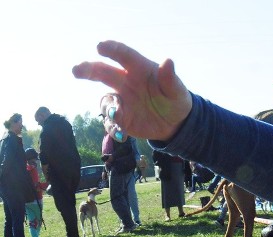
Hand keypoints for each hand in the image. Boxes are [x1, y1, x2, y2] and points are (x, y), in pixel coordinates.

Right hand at [72, 41, 192, 141]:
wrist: (175, 123)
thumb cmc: (175, 99)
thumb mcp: (177, 91)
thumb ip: (170, 78)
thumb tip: (168, 61)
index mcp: (139, 69)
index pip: (123, 55)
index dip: (111, 50)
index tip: (100, 47)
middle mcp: (125, 82)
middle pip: (102, 72)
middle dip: (88, 69)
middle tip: (77, 70)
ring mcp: (121, 100)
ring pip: (106, 100)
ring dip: (108, 107)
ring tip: (117, 115)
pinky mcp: (122, 118)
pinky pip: (112, 122)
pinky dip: (114, 128)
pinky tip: (121, 134)